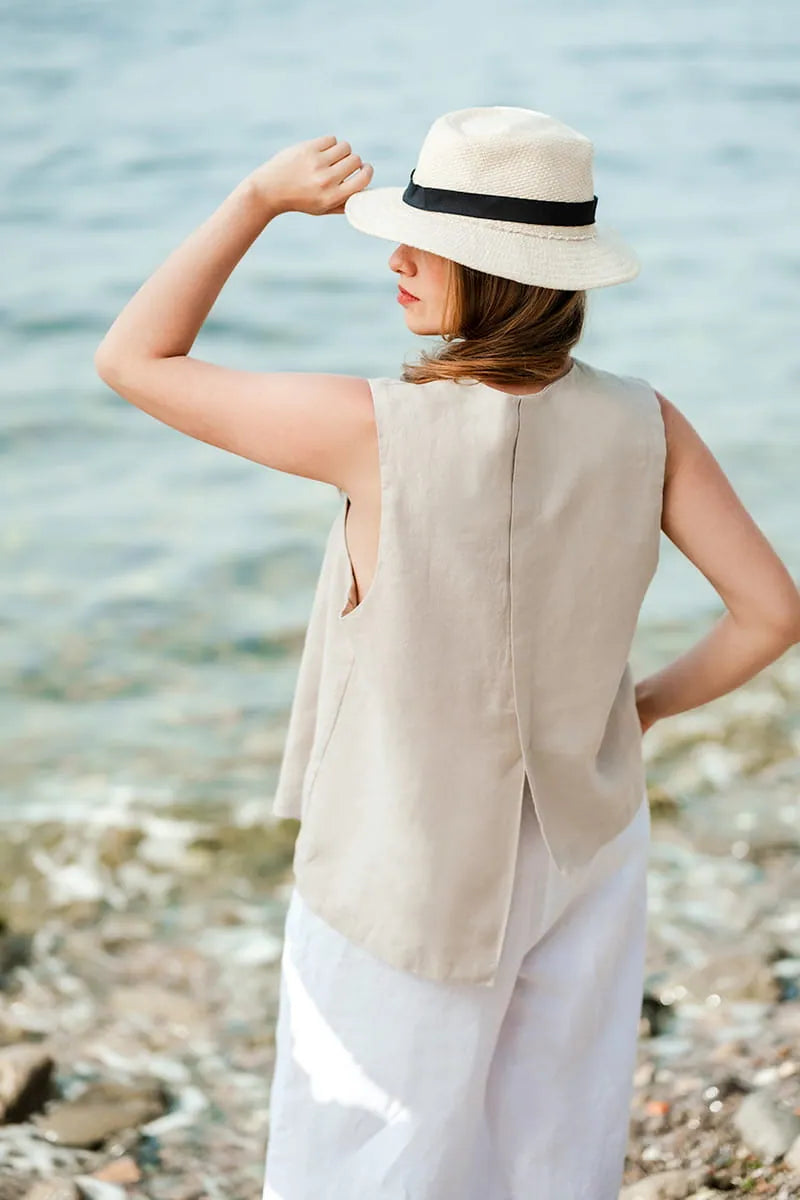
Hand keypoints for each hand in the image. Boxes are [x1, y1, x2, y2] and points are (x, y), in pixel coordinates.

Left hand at [244, 135, 373, 217]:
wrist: (269, 190)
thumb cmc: (299, 201)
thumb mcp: (321, 209)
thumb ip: (344, 203)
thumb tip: (366, 192)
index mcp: (331, 197)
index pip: (362, 179)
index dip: (367, 171)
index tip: (365, 169)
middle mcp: (326, 180)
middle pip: (355, 160)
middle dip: (353, 161)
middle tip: (344, 165)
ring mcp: (316, 163)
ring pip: (345, 147)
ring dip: (343, 151)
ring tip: (333, 157)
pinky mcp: (308, 149)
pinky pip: (332, 139)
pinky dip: (330, 144)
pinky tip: (322, 151)